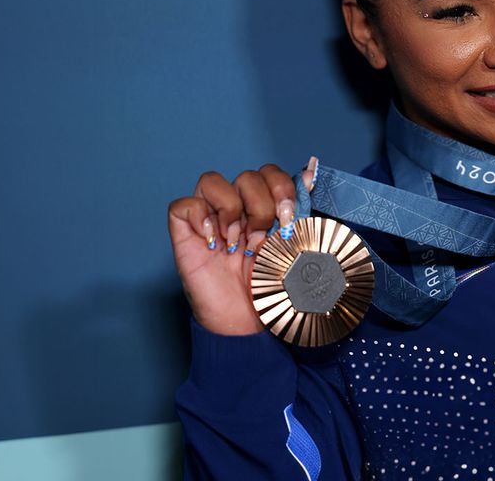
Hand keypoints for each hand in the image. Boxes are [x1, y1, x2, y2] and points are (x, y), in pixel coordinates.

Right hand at [167, 164, 299, 335]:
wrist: (249, 324)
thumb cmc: (272, 287)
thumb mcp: (295, 244)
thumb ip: (301, 209)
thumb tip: (312, 170)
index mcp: (264, 207)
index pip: (270, 173)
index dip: (283, 187)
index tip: (289, 217)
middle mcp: (237, 209)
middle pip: (247, 176)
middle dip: (262, 205)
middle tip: (264, 237)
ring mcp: (209, 219)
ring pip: (212, 181)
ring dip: (233, 210)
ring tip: (238, 242)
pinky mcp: (184, 234)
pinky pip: (183, 205)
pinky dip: (200, 217)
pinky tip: (214, 242)